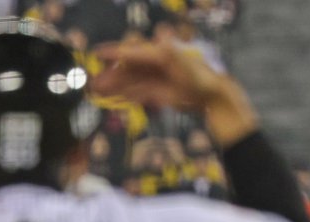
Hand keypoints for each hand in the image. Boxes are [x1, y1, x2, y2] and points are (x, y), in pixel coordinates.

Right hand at [92, 33, 256, 145]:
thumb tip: (163, 35)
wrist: (215, 98)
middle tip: (94, 82)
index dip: (115, 52)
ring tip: (97, 91)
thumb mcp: (188, 66)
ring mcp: (157, 79)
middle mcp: (156, 65)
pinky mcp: (159, 93)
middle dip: (111, 74)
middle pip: (129, 68)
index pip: (133, 52)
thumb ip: (172, 53)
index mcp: (160, 54)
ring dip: (115, 87)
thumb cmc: (202, 79)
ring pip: (131, 82)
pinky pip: (139, 93)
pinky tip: (115, 100)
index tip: (97, 53)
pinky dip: (127, 96)